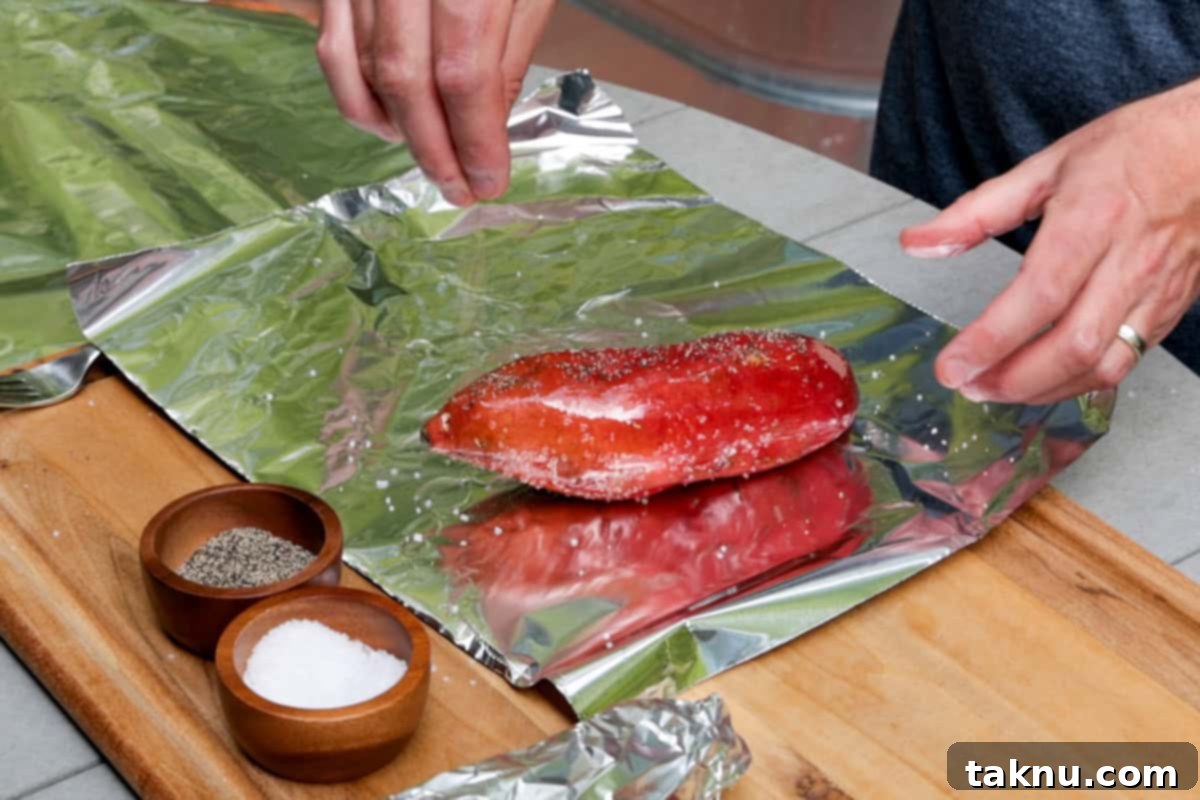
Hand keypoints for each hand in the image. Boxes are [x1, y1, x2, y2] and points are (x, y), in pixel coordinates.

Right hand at [316, 0, 556, 205]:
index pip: (463, 72)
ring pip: (363, 68)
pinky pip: (332, 46)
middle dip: (435, 147)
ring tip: (432, 159)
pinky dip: (356, 94)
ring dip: (396, 129)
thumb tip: (488, 126)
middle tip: (459, 187)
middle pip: (407, 78)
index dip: (474, 137)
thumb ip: (506, 52)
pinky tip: (387, 121)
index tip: (489, 180)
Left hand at [901, 79, 1199, 404]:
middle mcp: (1129, 262)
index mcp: (1091, 221)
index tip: (952, 366)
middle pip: (1071, 345)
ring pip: (1102, 365)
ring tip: (997, 390)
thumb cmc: (1137, 147)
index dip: (991, 341)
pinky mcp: (1172, 308)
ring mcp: (1156, 290)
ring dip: (1044, 390)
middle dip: (1012, 380)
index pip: (1037, 296)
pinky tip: (1046, 381)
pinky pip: (1127, 362)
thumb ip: (976, 212)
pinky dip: (1081, 382)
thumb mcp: (1047, 166)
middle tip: (968, 386)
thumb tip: (918, 243)